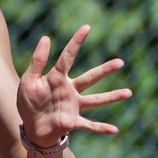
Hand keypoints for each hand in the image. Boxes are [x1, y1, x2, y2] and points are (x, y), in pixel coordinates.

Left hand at [17, 24, 131, 145]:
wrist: (31, 126)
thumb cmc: (29, 101)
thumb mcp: (28, 80)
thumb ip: (37, 61)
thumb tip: (46, 38)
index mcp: (57, 78)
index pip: (68, 57)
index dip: (76, 42)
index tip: (86, 27)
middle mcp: (70, 90)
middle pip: (90, 78)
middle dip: (104, 70)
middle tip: (120, 62)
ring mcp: (73, 106)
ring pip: (95, 100)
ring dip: (111, 97)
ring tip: (128, 92)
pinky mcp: (72, 122)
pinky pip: (89, 125)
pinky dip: (101, 128)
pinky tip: (114, 129)